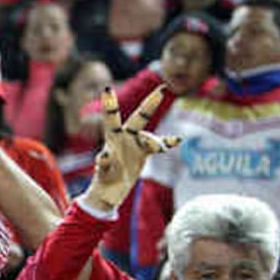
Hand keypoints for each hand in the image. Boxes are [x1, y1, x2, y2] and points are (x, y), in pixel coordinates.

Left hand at [84, 86, 179, 211]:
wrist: (110, 191)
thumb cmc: (104, 181)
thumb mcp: (103, 173)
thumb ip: (103, 164)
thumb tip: (102, 156)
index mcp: (111, 140)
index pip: (111, 119)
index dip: (110, 104)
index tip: (107, 89)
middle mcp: (124, 138)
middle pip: (138, 120)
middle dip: (149, 106)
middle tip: (162, 90)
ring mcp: (135, 145)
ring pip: (148, 136)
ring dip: (155, 141)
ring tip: (162, 147)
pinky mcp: (143, 153)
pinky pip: (157, 146)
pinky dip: (167, 142)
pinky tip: (177, 140)